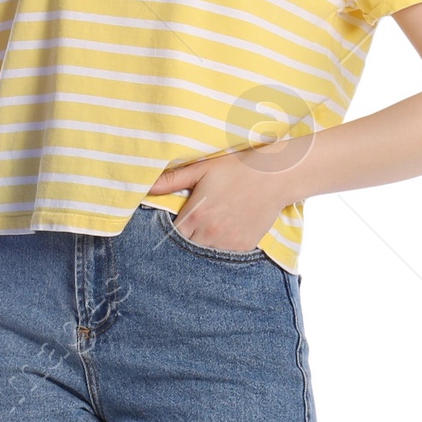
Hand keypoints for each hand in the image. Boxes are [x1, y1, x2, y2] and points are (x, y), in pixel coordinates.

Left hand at [147, 148, 299, 252]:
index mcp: (195, 216)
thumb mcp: (202, 169)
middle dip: (189, 236)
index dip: (174, 228)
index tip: (180, 219)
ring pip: (206, 252)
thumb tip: (146, 185)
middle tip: (199, 220)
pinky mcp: (244, 247)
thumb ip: (172, 180)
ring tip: (215, 223)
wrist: (275, 175)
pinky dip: (225, 245)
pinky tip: (230, 228)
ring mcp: (228, 243)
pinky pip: (227, 253)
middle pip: (188, 245)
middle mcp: (209, 234)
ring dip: (206, 242)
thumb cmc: (237, 168)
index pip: (172, 235)